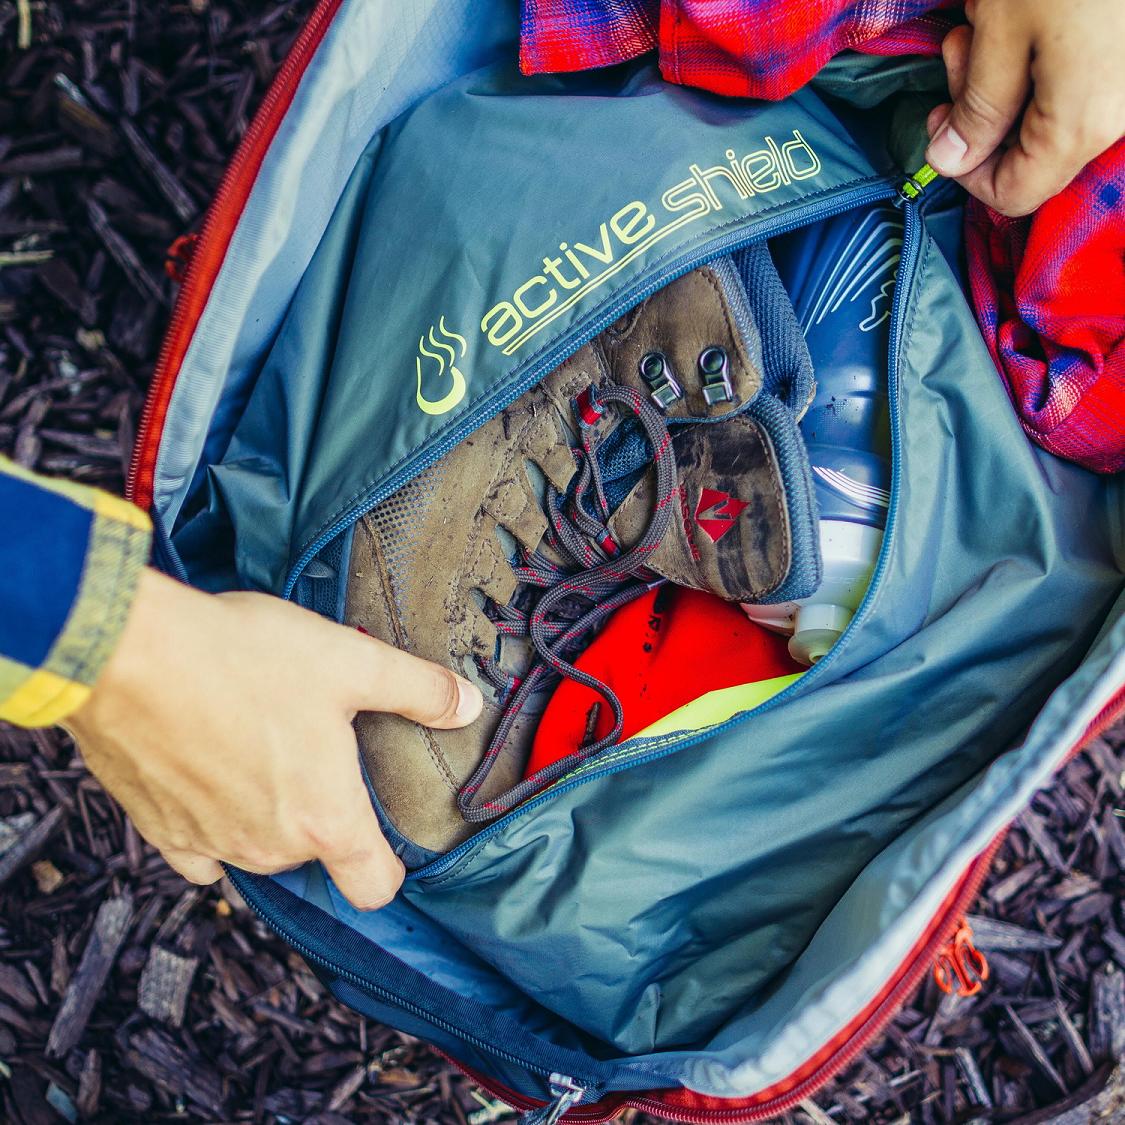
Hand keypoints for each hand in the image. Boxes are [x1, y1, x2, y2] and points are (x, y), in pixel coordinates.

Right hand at [67, 568, 482, 908]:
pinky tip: (216, 774)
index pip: (374, 887)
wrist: (129, 653)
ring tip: (265, 747)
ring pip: (259, 849)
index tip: (388, 836)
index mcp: (325, 818)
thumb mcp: (352, 662)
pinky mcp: (157, 830)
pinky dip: (214, 822)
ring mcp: (209, 845)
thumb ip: (418, 691)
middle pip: (316, 855)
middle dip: (324, 814)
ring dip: (268, 814)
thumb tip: (468, 705)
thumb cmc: (244, 658)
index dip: (390, 867)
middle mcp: (269, 847)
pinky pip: (200, 850)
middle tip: (317, 750)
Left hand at [925, 0, 1124, 215]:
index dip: (966, 172)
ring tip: (984, 16)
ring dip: (1005, 71)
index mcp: (1082, 125)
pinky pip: (1084, 74)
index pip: (1015, 194)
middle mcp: (1121, 113)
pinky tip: (1023, 12)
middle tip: (956, 51)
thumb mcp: (1004, 29)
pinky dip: (1041, 52)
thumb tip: (950, 160)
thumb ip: (978, 107)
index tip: (940, 128)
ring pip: (1054, 106)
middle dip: (981, 107)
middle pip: (1034, 150)